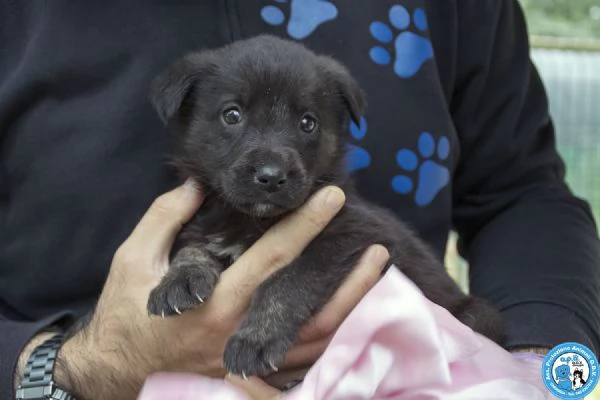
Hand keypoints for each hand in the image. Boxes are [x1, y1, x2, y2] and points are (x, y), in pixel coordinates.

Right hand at [49, 181, 386, 399]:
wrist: (113, 372)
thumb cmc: (124, 313)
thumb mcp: (134, 259)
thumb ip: (166, 217)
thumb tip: (195, 184)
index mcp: (214, 300)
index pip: (272, 256)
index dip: (306, 224)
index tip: (333, 197)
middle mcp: (239, 334)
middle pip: (309, 308)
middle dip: (349, 279)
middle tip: (378, 250)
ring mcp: (250, 363)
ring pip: (315, 343)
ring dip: (351, 313)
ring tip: (378, 285)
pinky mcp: (252, 381)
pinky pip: (302, 368)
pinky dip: (332, 348)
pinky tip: (353, 324)